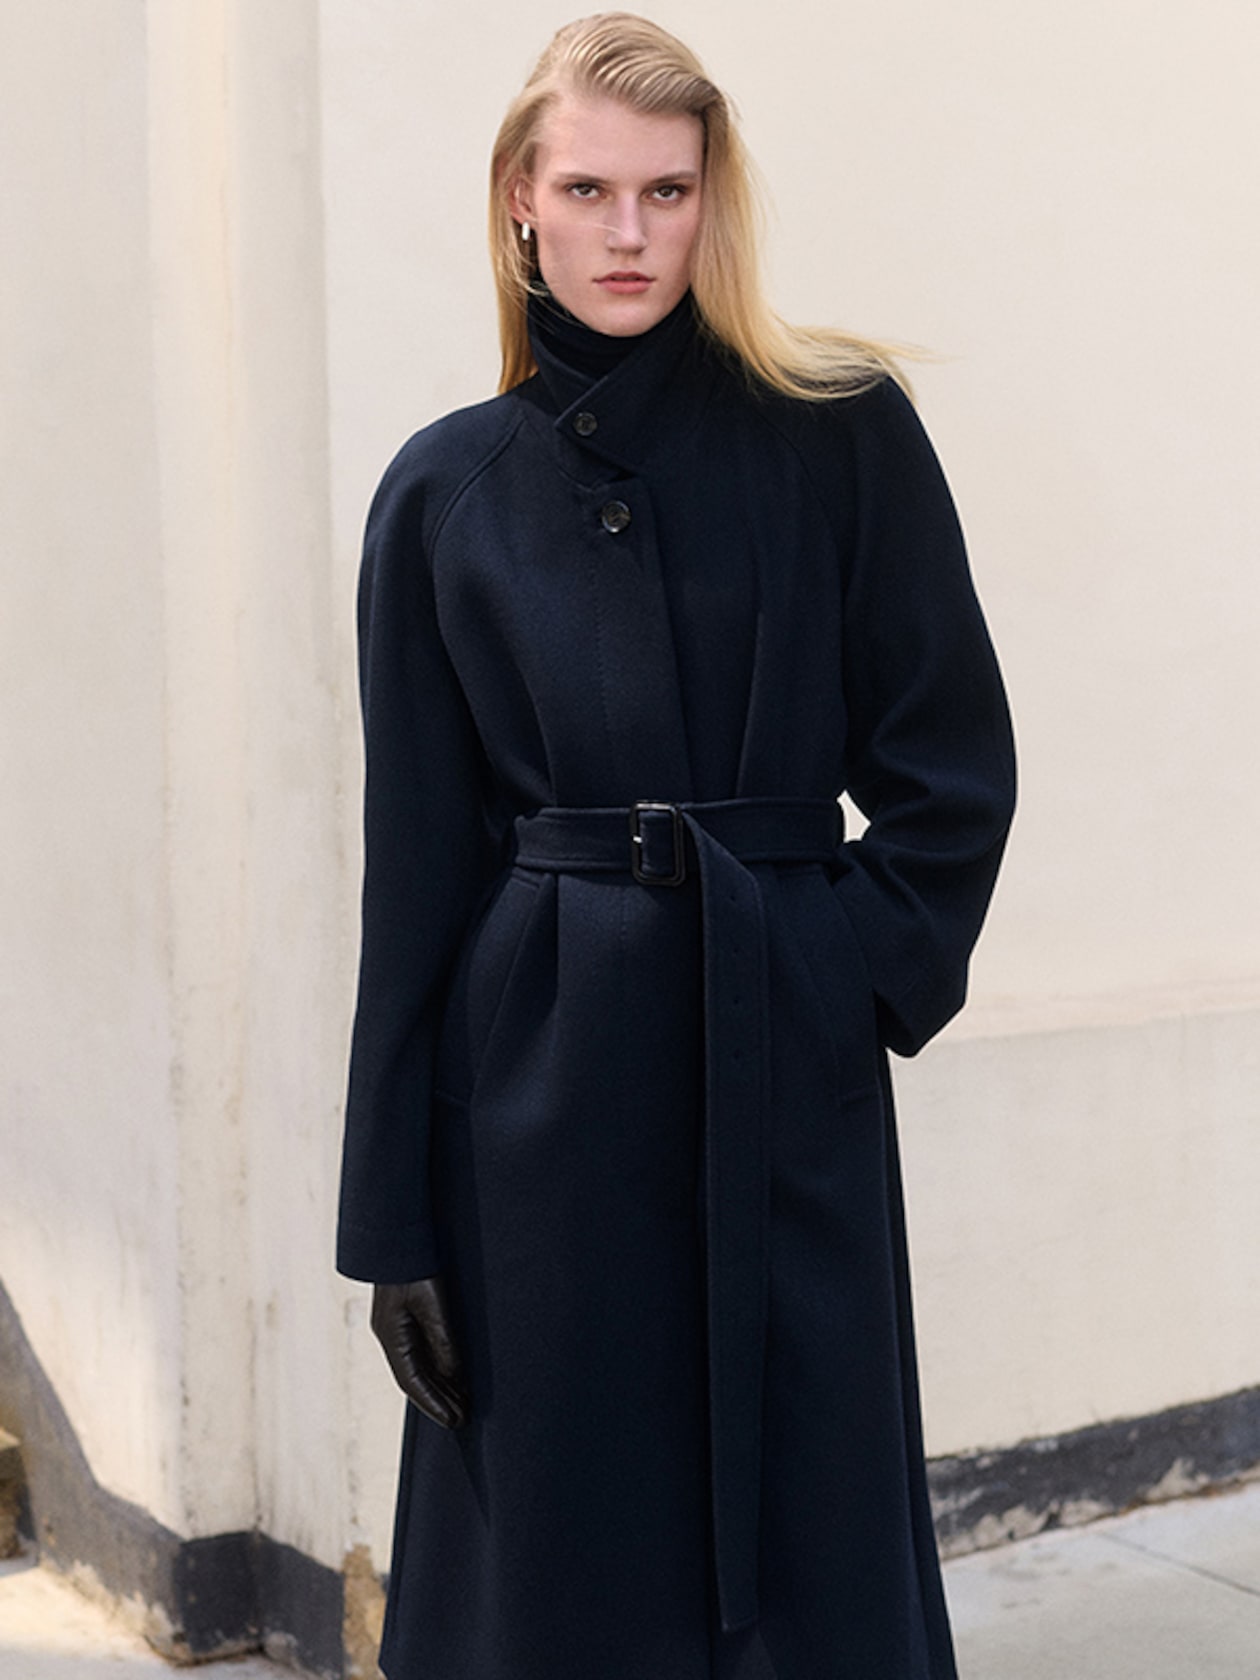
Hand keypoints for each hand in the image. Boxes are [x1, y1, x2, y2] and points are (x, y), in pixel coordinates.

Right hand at [370, 1275, 469, 1429]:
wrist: (399, 1238)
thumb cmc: (415, 1267)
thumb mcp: (433, 1303)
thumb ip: (444, 1339)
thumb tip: (454, 1374)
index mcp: (392, 1336)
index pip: (413, 1382)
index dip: (433, 1404)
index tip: (453, 1422)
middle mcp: (391, 1338)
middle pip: (415, 1380)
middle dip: (438, 1402)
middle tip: (463, 1420)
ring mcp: (396, 1330)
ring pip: (419, 1369)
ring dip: (440, 1388)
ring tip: (463, 1406)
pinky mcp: (405, 1321)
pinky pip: (422, 1354)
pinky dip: (438, 1369)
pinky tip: (454, 1378)